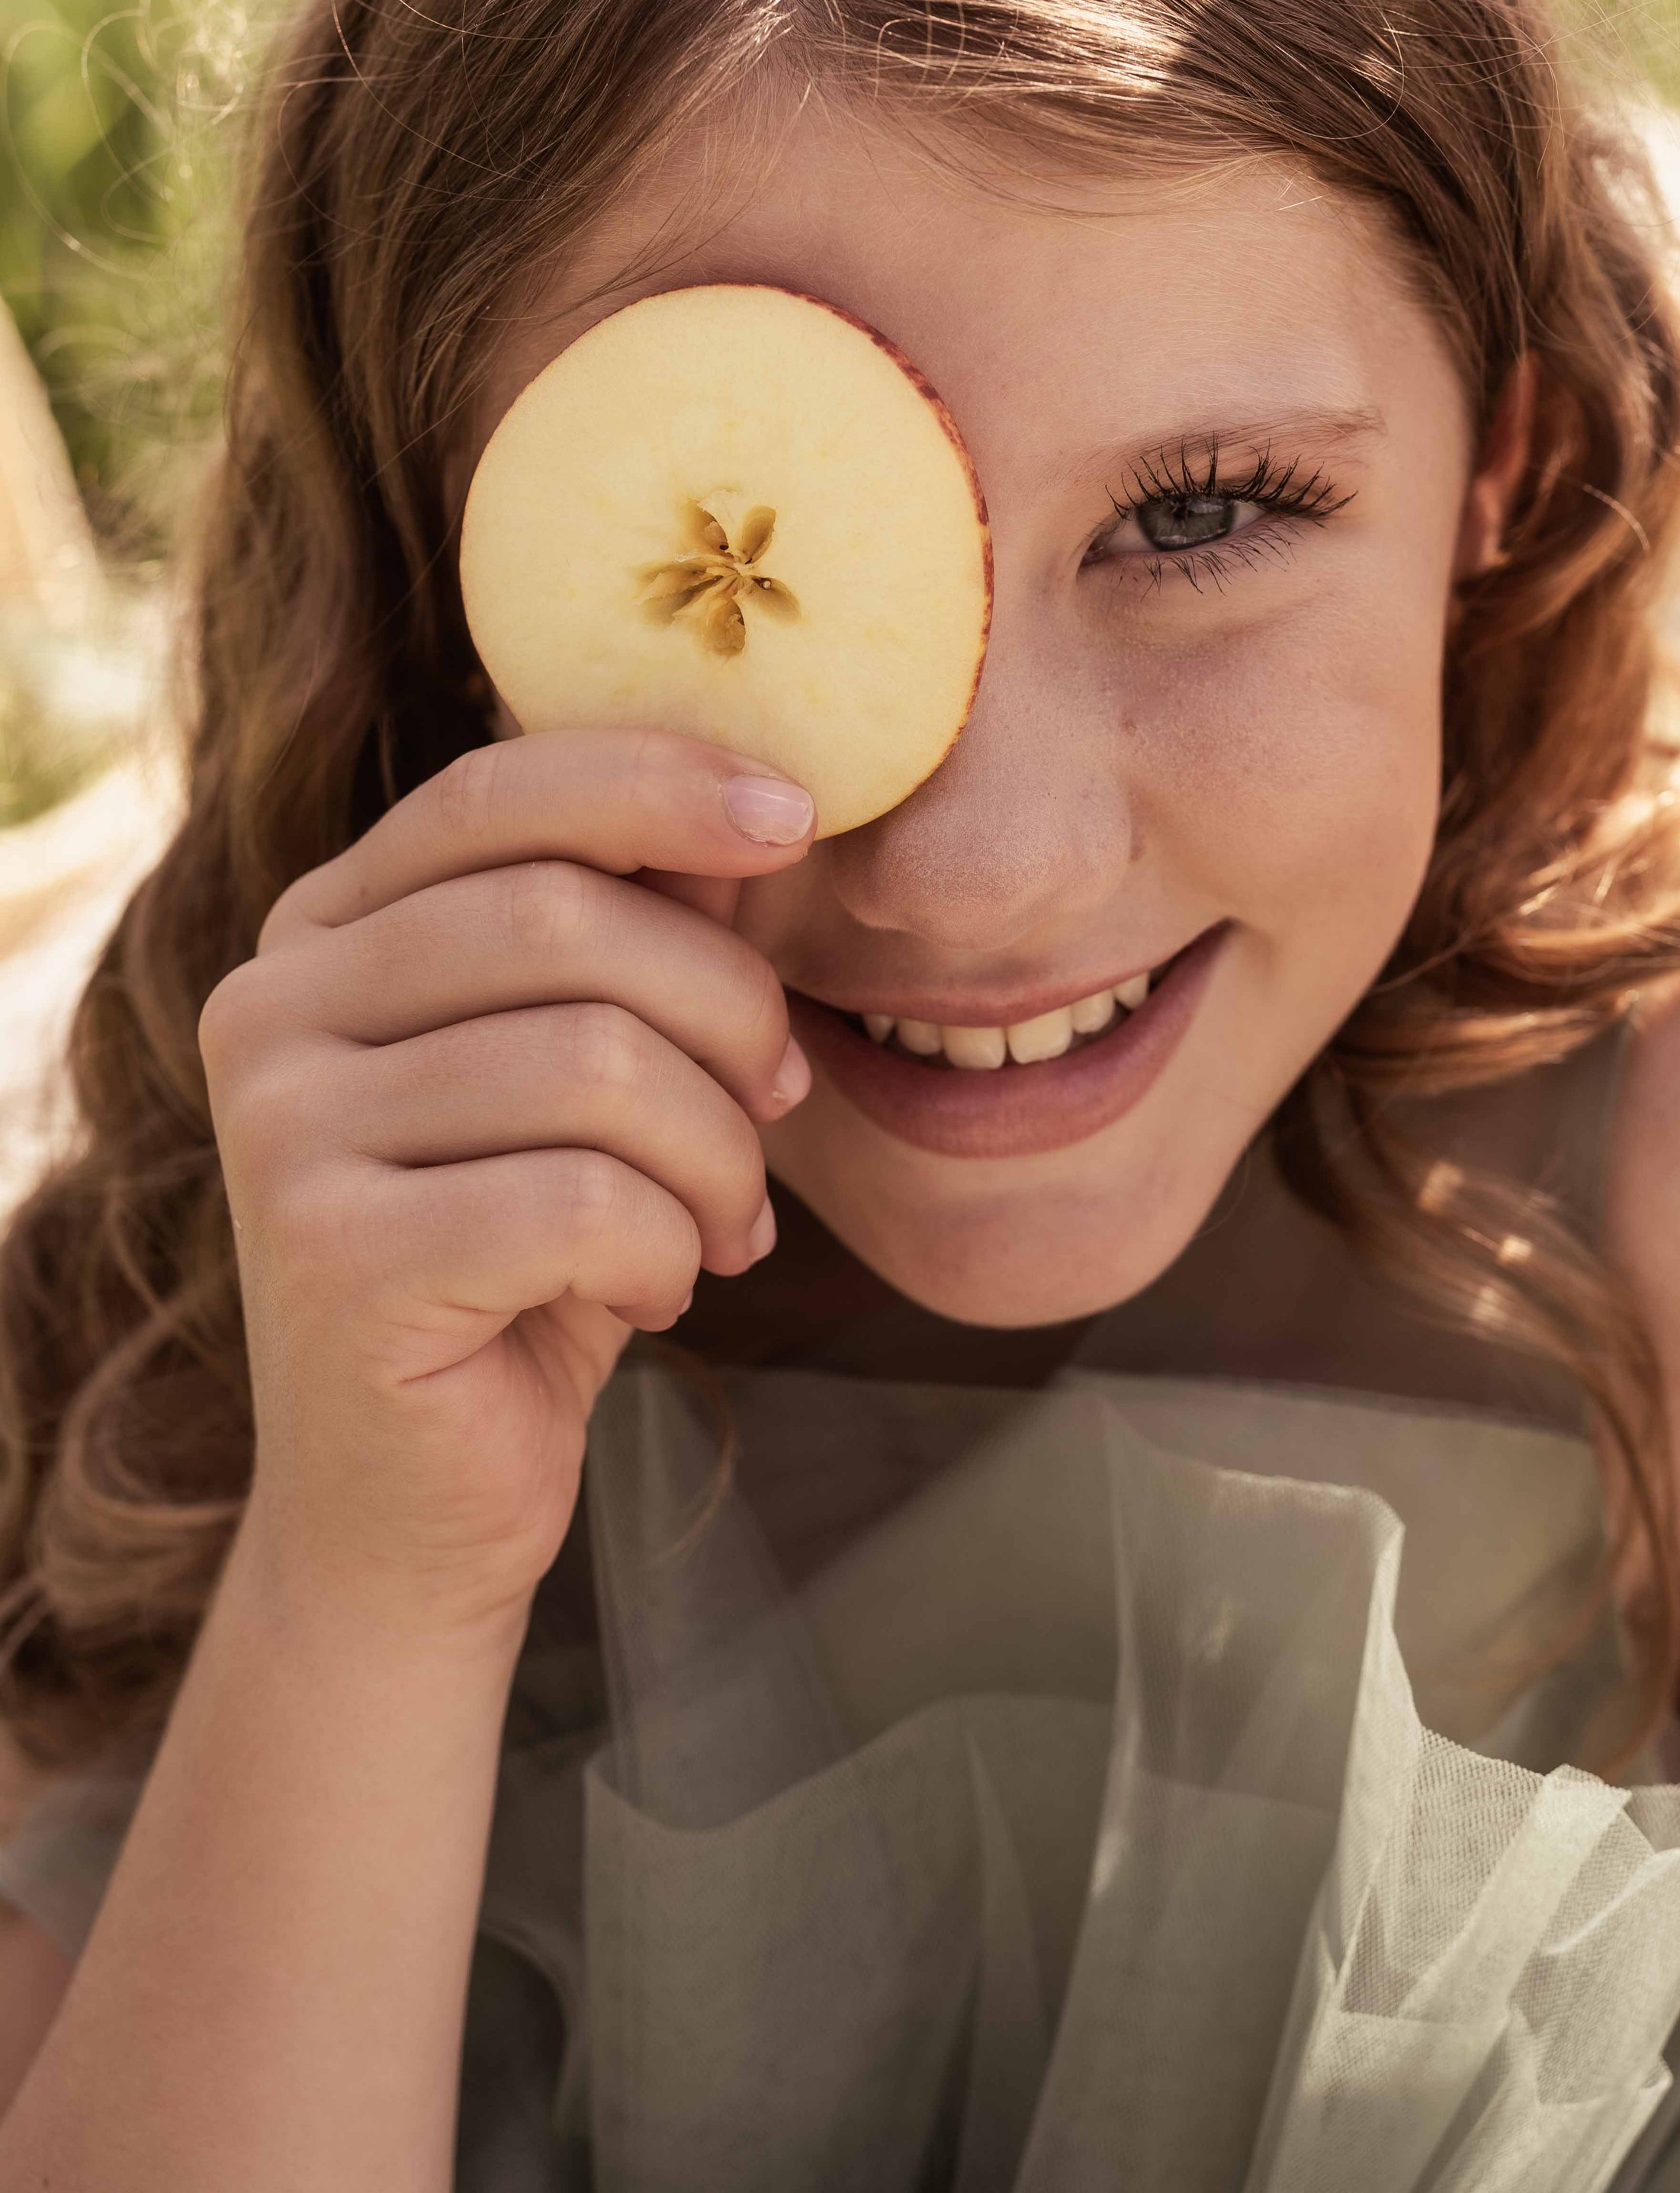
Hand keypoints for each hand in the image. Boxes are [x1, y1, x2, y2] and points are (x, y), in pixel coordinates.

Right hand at [198, 729, 814, 1639]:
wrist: (414, 1511)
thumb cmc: (524, 1269)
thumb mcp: (587, 1080)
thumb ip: (640, 937)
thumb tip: (758, 808)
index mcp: (322, 932)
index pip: (498, 792)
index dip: (659, 781)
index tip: (796, 815)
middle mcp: (269, 1005)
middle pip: (567, 916)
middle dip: (728, 1008)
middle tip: (781, 1105)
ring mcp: (280, 1128)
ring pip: (594, 1059)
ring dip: (717, 1152)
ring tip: (722, 1225)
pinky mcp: (330, 1256)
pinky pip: (583, 1200)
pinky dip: (669, 1249)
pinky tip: (657, 1294)